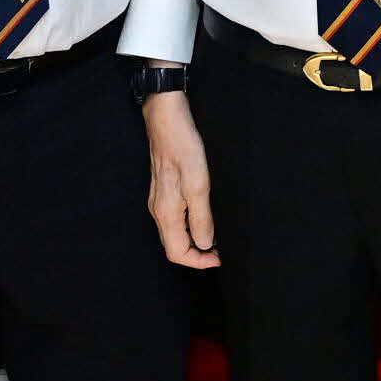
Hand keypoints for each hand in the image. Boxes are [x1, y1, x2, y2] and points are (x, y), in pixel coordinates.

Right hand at [143, 90, 218, 267]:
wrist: (166, 118)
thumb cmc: (183, 146)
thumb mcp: (198, 183)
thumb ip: (201, 217)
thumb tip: (204, 244)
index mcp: (166, 212)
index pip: (177, 253)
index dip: (199, 262)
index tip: (220, 258)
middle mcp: (159, 211)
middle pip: (174, 247)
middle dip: (197, 255)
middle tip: (221, 251)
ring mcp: (159, 201)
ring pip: (174, 235)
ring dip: (195, 242)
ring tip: (217, 239)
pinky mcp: (164, 192)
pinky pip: (175, 221)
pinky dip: (190, 228)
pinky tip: (205, 220)